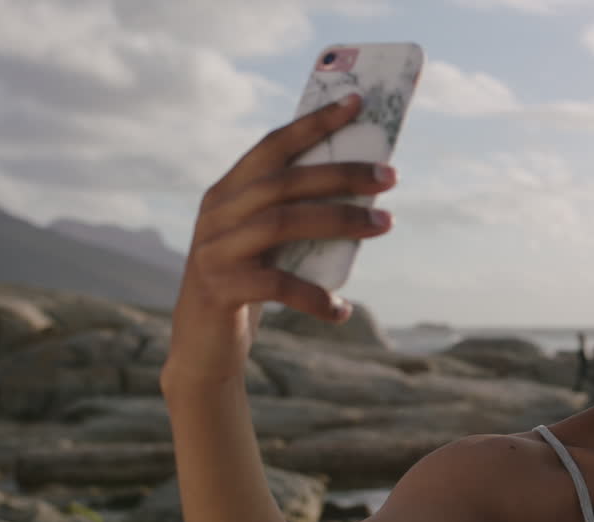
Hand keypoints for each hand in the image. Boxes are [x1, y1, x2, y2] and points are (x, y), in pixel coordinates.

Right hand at [162, 94, 396, 386]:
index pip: (273, 146)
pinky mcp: (220, 289)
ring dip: (340, 220)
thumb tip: (365, 187)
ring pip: (282, 223)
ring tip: (384, 223)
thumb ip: (295, 214)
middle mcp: (216, 213)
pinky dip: (315, 296)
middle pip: (284, 182)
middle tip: (389, 176)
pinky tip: (342, 310)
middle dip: (341, 174)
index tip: (357, 104)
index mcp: (227, 192)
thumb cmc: (249, 286)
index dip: (313, 123)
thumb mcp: (268, 244)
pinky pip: (277, 285)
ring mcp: (214, 250)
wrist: (203, 346)